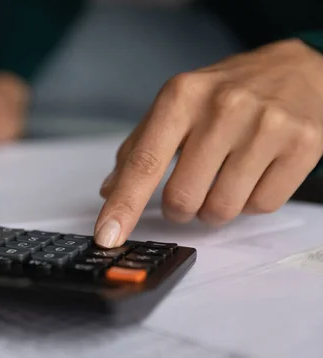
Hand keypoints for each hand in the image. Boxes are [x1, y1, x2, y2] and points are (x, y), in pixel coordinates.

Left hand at [95, 39, 322, 247]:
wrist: (298, 70)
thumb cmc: (226, 92)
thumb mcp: (177, 104)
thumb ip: (140, 147)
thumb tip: (109, 190)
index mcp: (181, 96)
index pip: (144, 162)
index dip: (123, 206)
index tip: (106, 236)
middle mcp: (223, 108)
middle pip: (182, 198)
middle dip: (179, 208)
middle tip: (190, 189)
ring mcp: (266, 126)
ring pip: (221, 209)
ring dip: (214, 208)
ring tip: (224, 178)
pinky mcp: (303, 145)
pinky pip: (261, 206)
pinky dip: (250, 201)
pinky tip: (254, 173)